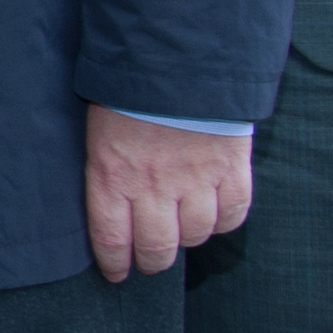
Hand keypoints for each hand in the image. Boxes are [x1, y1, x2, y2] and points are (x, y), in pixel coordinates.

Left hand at [82, 106, 254, 282]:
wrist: (178, 58)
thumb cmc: (128, 91)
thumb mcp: (99, 130)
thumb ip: (108, 171)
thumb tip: (112, 208)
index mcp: (114, 176)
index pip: (112, 239)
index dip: (115, 263)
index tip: (117, 274)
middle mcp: (156, 187)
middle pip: (157, 248)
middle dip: (152, 261)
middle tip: (150, 261)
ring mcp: (197, 181)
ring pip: (196, 235)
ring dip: (187, 238)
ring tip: (181, 229)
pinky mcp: (232, 170)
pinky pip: (233, 215)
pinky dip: (224, 221)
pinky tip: (213, 213)